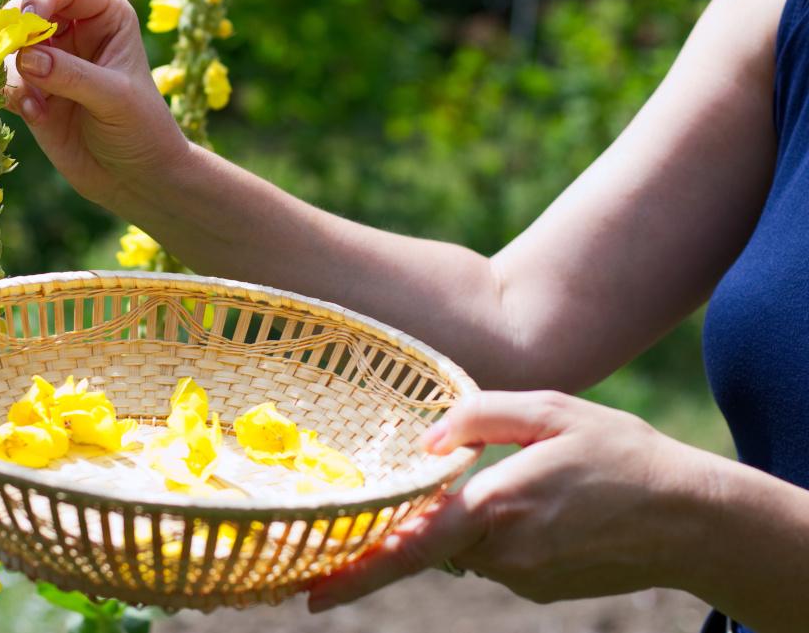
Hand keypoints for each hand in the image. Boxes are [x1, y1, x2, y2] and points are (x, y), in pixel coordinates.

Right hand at [2, 0, 189, 207]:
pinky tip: (35, 115)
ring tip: (34, 103)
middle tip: (9, 58)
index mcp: (105, 15)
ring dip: (12, 72)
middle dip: (13, 32)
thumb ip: (71, 75)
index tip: (26, 20)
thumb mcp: (115, 98)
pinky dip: (12, 95)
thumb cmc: (142, 129)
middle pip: (26, 11)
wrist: (137, 178)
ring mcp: (49, 61)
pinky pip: (6, 81)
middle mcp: (74, 31)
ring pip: (10, 48)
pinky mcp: (32, 92)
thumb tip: (25, 57)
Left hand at [308, 390, 709, 611]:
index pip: (408, 548)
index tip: (311, 593)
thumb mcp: (549, 410)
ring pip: (464, 546)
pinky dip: (502, 532)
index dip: (357, 573)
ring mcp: (522, 578)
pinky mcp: (539, 590)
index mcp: (495, 505)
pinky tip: (548, 506)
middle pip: (432, 538)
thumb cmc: (618, 453)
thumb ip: (478, 417)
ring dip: (471, 517)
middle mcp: (501, 553)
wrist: (690, 518)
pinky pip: (497, 558)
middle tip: (451, 487)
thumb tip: (426, 442)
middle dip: (423, 517)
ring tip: (533, 481)